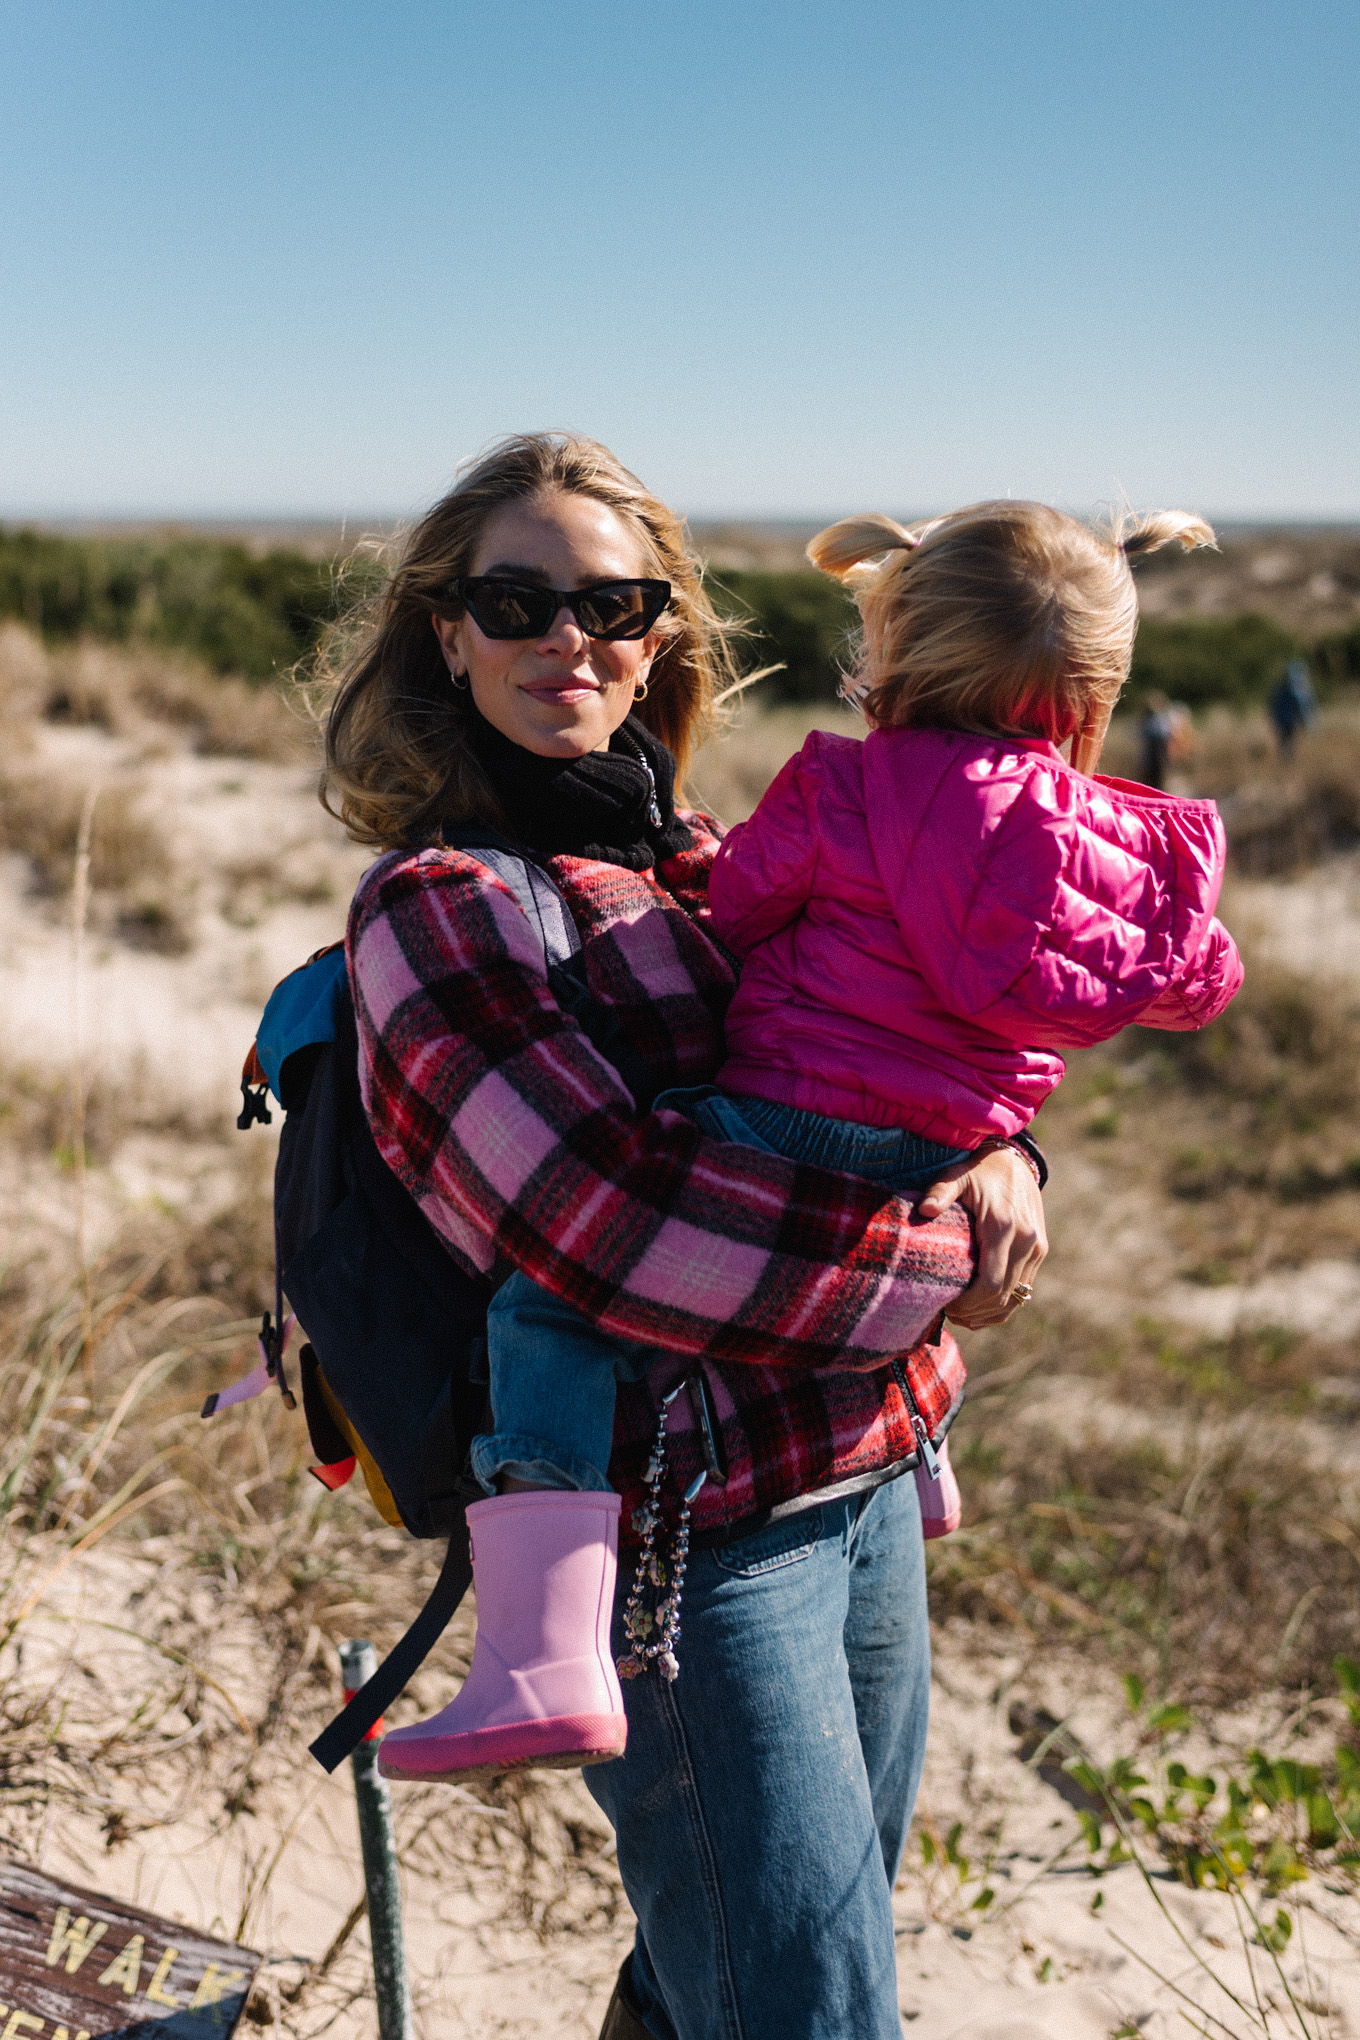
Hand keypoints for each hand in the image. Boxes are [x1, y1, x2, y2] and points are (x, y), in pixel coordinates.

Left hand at [916, 1145, 1046, 1328]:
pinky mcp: (1040, 1250)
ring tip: (962, 1315)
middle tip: (949, 1314)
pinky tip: (982, 1310)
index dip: (969, 1303)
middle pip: (1003, 1296)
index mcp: (1003, 1226)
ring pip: (1017, 1297)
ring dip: (990, 1313)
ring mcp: (1037, 1248)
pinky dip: (1005, 1304)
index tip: (946, 1305)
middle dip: (975, 1312)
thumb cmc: (978, 1170)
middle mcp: (1026, 1240)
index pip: (990, 1282)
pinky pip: (1025, 1289)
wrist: (1015, 1160)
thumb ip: (940, 1191)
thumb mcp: (957, 1175)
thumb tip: (925, 1210)